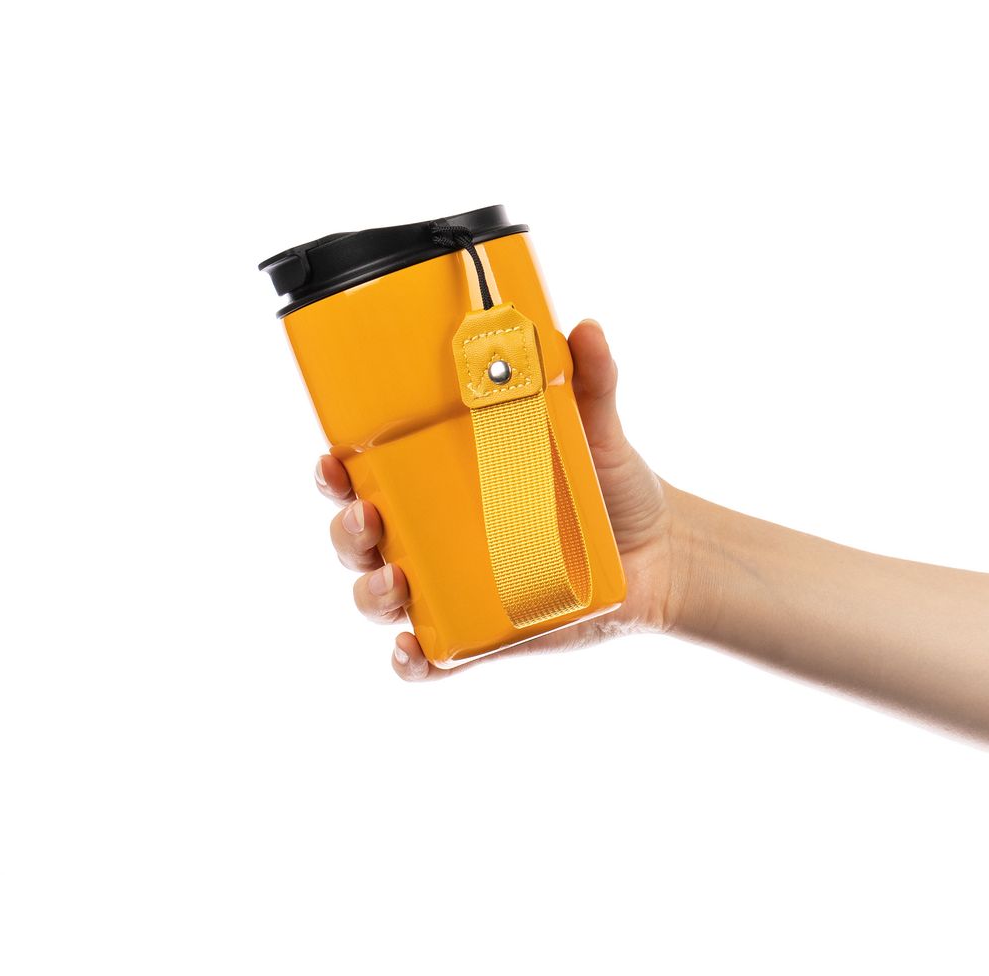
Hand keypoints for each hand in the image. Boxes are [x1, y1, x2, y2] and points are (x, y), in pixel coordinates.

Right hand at [315, 319, 683, 680]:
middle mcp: (434, 534)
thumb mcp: (596, 430)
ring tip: (395, 578)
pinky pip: (428, 656)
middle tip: (367, 516)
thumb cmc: (610, 485)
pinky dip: (409, 660)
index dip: (334, 469)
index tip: (331, 457)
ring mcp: (452, 587)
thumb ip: (590, 379)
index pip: (366, 472)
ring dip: (368, 591)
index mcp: (439, 480)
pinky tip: (412, 649)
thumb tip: (585, 328)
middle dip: (344, 530)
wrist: (659, 552)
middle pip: (358, 536)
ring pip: (379, 595)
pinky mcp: (479, 634)